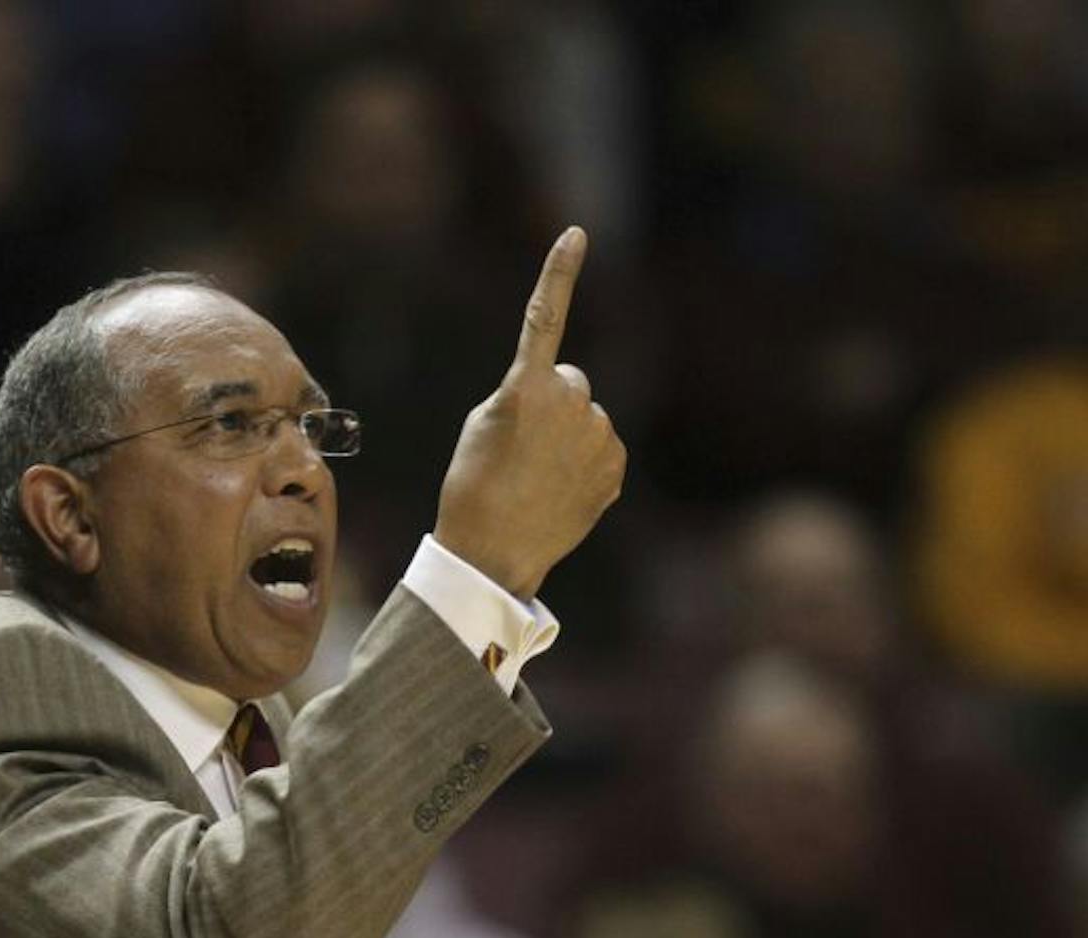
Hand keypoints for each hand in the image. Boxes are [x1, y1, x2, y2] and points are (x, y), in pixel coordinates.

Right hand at [433, 227, 626, 600]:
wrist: (494, 554)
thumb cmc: (472, 486)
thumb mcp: (481, 426)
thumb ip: (522, 395)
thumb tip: (563, 401)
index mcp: (527, 388)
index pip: (544, 317)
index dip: (559, 273)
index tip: (575, 234)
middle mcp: (571, 403)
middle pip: (570, 382)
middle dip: (552, 401)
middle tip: (520, 444)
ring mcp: (599, 436)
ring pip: (587, 417)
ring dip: (568, 435)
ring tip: (536, 476)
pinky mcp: (615, 467)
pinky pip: (601, 448)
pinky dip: (584, 463)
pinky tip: (558, 490)